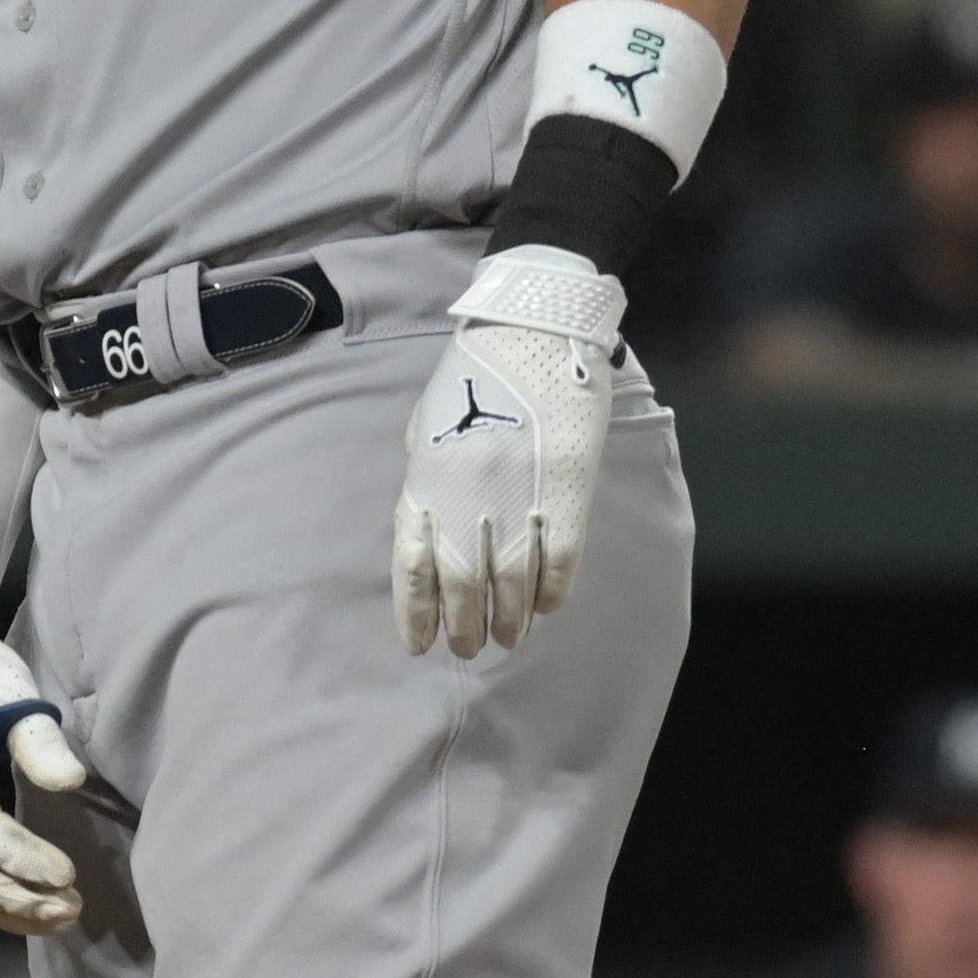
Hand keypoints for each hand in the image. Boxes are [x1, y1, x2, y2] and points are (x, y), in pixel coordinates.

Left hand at [394, 249, 626, 657]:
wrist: (530, 329)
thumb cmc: (473, 371)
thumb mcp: (428, 419)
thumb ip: (424, 467)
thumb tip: (427, 508)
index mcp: (427, 479)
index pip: (412, 563)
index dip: (415, 610)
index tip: (418, 644)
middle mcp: (466, 497)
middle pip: (461, 582)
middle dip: (462, 624)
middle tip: (469, 649)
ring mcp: (517, 497)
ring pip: (509, 581)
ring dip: (507, 619)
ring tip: (506, 641)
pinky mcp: (565, 492)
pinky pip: (558, 558)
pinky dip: (550, 589)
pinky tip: (544, 609)